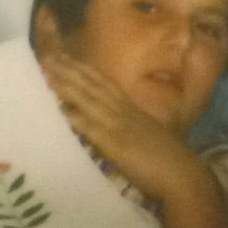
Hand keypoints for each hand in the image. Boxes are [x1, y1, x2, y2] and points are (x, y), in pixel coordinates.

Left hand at [40, 53, 227, 227]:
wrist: (180, 172)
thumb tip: (110, 124)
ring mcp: (118, 124)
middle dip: (70, 69)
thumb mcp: (143, 133)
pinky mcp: (114, 143)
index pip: (102, 82)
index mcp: (129, 107)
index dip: (83, 69)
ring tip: (47, 71)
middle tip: (47, 55)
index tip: (64, 56)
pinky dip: (75, 117)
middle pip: (92, 84)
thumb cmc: (165, 157)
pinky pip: (91, 127)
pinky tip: (59, 109)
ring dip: (67, 84)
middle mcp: (122, 110)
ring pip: (88, 98)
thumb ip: (127, 125)